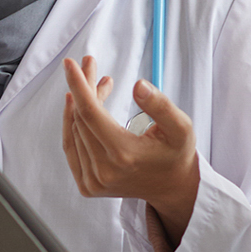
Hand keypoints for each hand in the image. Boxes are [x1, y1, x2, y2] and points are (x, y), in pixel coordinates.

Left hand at [62, 55, 199, 245]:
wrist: (172, 188)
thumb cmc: (176, 154)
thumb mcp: (180, 127)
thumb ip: (160, 105)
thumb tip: (137, 85)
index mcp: (124, 155)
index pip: (90, 113)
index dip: (78, 85)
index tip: (70, 63)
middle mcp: (103, 171)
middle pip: (82, 118)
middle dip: (83, 87)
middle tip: (91, 64)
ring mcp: (93, 182)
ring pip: (75, 129)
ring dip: (80, 102)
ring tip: (98, 83)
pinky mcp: (87, 186)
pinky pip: (71, 146)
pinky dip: (72, 122)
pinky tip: (77, 104)